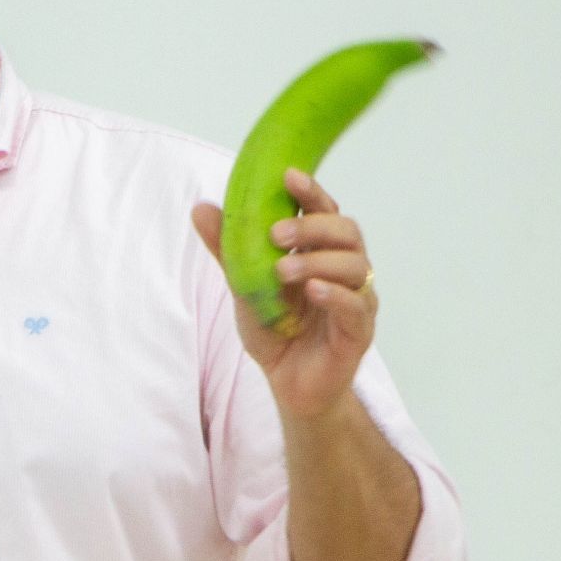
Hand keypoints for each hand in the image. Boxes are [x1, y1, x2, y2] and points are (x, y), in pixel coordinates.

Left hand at [190, 167, 378, 421]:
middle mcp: (347, 269)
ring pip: (355, 265)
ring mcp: (358, 298)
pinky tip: (311, 291)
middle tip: (276, 234)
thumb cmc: (275, 330)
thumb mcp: (244, 285)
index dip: (311, 191)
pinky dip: (334, 294)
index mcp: (322, 251)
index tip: (287, 176)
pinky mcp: (359, 330)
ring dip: (317, 261)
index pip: (326, 210)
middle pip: (347, 231)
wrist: (289, 384)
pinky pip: (356, 305)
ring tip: (281, 271)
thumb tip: (201, 207)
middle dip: (313, 226)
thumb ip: (229, 249)